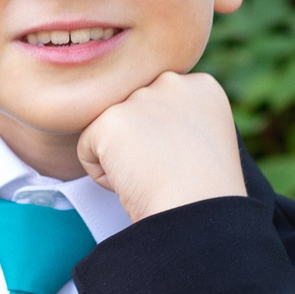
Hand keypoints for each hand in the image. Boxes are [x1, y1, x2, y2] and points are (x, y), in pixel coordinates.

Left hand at [75, 71, 245, 221]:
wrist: (200, 212)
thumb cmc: (206, 195)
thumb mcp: (206, 143)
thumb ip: (180, 121)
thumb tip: (144, 128)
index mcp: (201, 86)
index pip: (160, 106)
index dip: (167, 144)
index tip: (185, 164)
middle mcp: (172, 82)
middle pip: (133, 114)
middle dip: (142, 146)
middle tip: (168, 172)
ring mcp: (140, 98)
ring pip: (109, 131)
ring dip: (123, 160)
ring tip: (154, 178)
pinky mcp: (111, 119)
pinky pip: (88, 148)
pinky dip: (103, 176)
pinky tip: (135, 183)